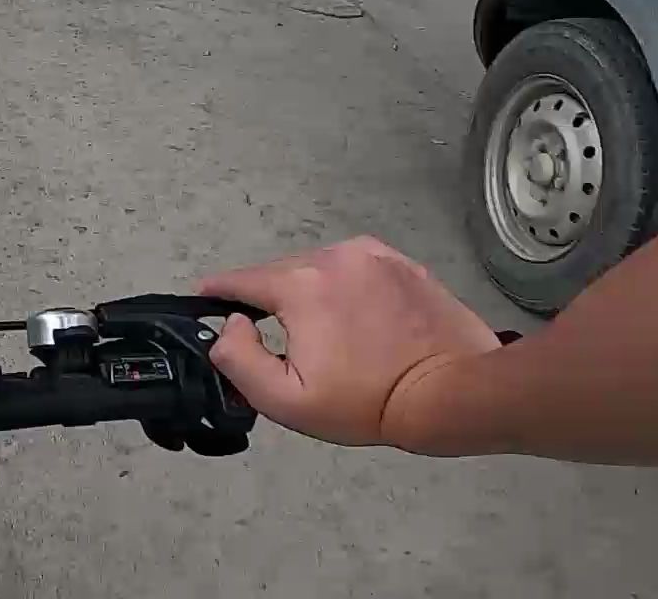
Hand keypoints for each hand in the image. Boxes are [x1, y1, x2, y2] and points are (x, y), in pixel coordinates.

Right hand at [198, 238, 500, 450]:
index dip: (219, 292)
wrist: (450, 393)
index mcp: (300, 284)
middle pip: (283, 274)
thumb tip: (229, 323)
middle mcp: (333, 255)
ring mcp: (373, 255)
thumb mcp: (287, 400)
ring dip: (314, 295)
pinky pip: (358, 270)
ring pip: (322, 270)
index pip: (242, 280)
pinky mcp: (404, 264)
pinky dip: (349, 290)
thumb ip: (239, 358)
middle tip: (286, 345)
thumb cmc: (366, 402)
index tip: (206, 300)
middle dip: (274, 303)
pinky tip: (361, 322)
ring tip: (328, 336)